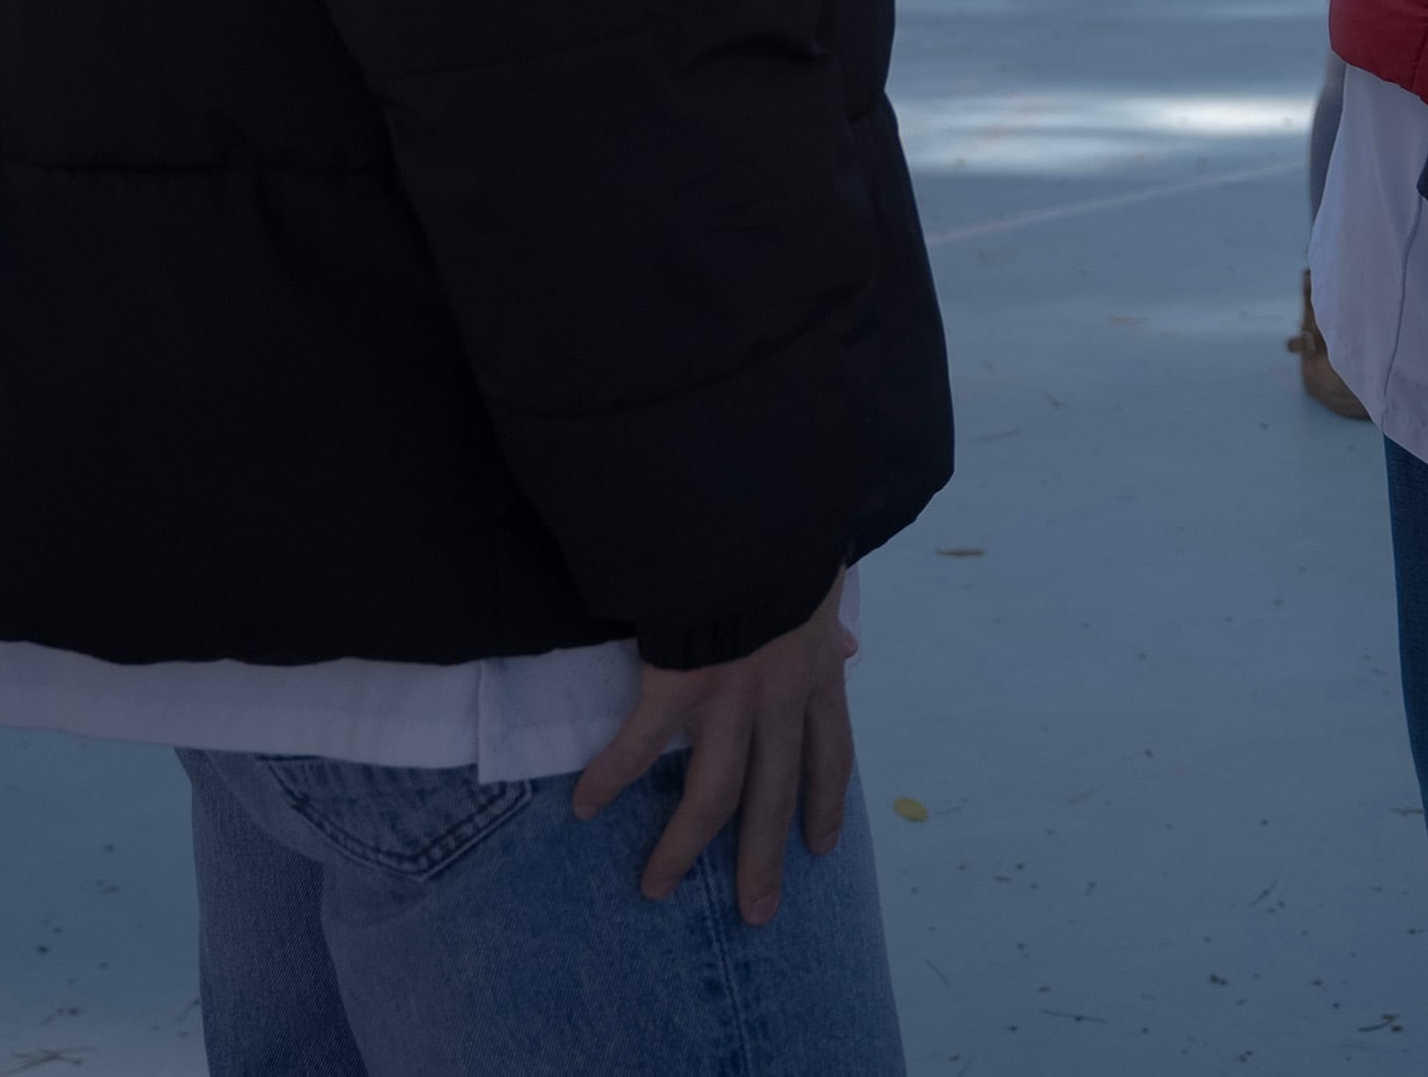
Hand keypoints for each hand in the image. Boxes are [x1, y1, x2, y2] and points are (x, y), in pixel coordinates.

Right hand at [573, 574, 855, 923]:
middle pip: (773, 797)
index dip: (825, 805)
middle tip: (757, 913)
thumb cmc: (789, 543)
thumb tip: (842, 649)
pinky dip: (610, 776)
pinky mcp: (679, 684)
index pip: (830, 756)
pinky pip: (639, 744)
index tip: (821, 848)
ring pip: (711, 795)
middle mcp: (779, 701)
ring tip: (656, 888)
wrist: (755, 514)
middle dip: (763, 860)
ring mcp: (730, 698)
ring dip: (682, 848)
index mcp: (816, 677)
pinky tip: (584, 806)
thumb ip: (827, 629)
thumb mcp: (826, 590)